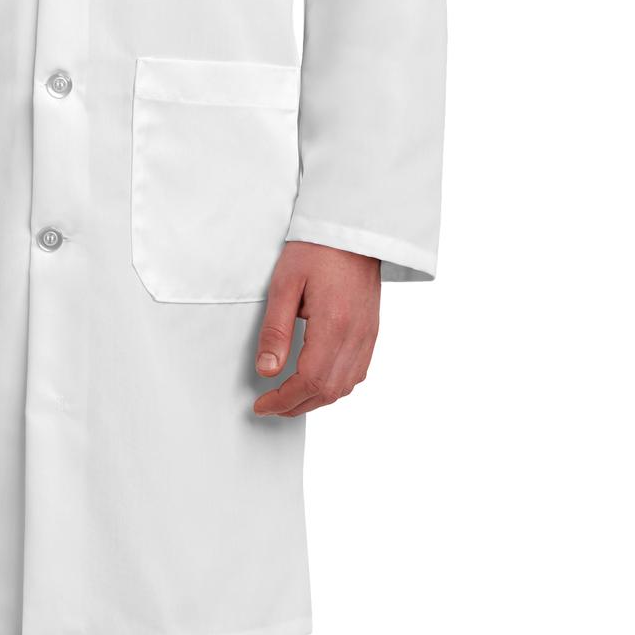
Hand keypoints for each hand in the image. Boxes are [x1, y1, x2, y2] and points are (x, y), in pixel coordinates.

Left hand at [252, 240, 379, 415]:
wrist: (352, 228)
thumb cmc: (316, 249)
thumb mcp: (284, 284)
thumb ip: (275, 330)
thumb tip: (266, 370)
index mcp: (334, 325)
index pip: (309, 380)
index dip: (284, 400)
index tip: (262, 404)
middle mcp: (356, 336)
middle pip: (328, 390)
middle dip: (296, 405)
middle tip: (270, 406)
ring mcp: (368, 335)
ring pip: (345, 386)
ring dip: (316, 399)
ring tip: (289, 398)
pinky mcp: (372, 330)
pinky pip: (357, 372)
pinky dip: (335, 386)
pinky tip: (317, 381)